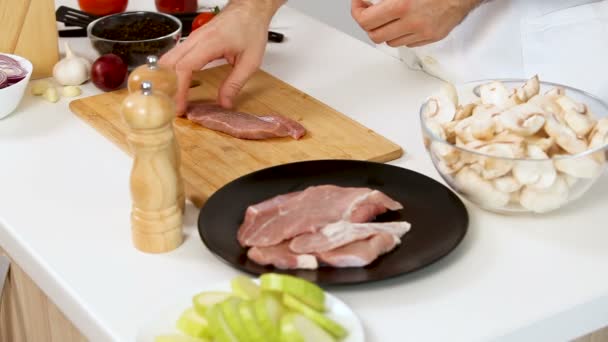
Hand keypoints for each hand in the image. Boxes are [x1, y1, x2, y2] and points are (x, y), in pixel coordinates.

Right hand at [160, 0, 283, 114]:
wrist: (249, 9)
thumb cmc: (251, 29)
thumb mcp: (250, 61)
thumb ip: (235, 83)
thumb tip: (224, 104)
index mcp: (209, 43)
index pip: (184, 67)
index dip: (179, 89)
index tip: (179, 107)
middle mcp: (195, 39)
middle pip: (169, 64)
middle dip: (168, 87)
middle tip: (171, 107)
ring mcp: (191, 39)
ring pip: (169, 59)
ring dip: (168, 79)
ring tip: (172, 99)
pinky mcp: (192, 41)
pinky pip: (175, 57)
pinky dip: (172, 72)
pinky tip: (176, 85)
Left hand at [351, 0, 480, 47]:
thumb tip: (368, 2)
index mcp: (402, 5)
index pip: (365, 20)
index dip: (357, 11)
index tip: (359, 3)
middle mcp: (412, 22)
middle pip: (375, 36)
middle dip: (369, 24)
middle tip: (369, 11)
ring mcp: (422, 32)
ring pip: (390, 42)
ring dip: (385, 31)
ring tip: (388, 17)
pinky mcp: (432, 37)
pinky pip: (408, 43)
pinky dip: (402, 35)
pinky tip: (404, 22)